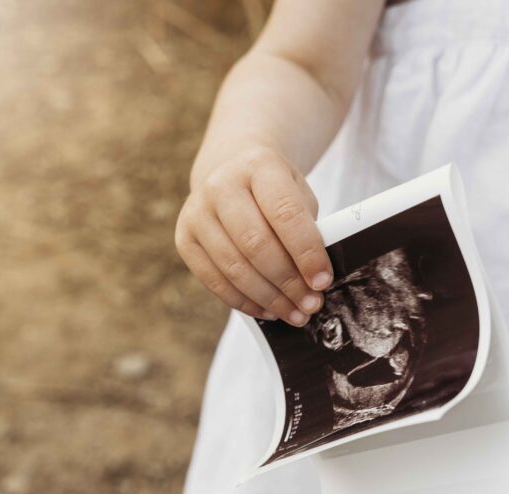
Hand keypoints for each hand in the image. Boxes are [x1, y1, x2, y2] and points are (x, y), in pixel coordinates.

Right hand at [175, 146, 332, 325]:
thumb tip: (315, 281)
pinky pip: (215, 281)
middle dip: (288, 282)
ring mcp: (197, 212)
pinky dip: (244, 301)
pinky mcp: (185, 240)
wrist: (231, 170)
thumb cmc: (274, 191)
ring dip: (269, 298)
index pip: (285, 214)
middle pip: (256, 244)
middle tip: (311, 304)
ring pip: (235, 268)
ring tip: (294, 313)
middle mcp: (220, 185)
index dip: (306, 252)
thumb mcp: (298, 194)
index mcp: (258, 165)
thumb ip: (308, 230)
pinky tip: (268, 310)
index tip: (323, 281)